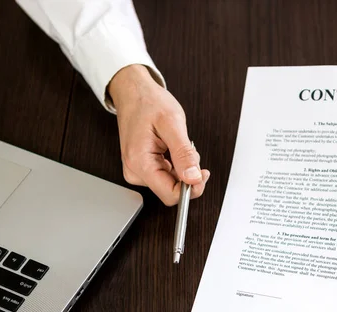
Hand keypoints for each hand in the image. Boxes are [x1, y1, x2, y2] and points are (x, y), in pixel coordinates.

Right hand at [108, 65, 209, 205]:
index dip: (190, 188)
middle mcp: (134, 170)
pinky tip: (172, 147)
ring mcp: (136, 170)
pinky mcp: (141, 167)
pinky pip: (165, 175)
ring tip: (177, 144)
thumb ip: (184, 154)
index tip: (202, 173)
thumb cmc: (149, 103)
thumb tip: (193, 178)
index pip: (169, 194)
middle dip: (187, 174)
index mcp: (139, 162)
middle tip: (189, 149)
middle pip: (170, 190)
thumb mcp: (172, 124)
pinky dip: (175, 164)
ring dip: (182, 167)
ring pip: (170, 183)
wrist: (134, 92)